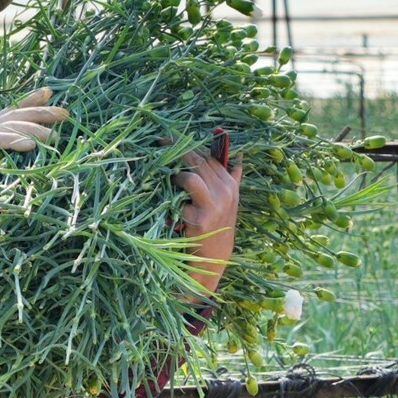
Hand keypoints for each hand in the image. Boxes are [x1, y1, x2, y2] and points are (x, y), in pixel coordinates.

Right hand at [0, 88, 65, 210]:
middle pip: (19, 114)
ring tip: (55, 135)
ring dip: (36, 129)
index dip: (31, 100)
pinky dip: (17, 141)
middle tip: (65, 111)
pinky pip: (0, 140)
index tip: (49, 93)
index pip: (13, 110)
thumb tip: (11, 159)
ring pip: (14, 126)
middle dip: (43, 112)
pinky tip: (32, 145)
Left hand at [179, 139, 240, 299]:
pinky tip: (170, 204)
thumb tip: (238, 158)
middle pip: (198, 161)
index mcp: (230, 184)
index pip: (208, 156)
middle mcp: (226, 191)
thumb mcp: (229, 202)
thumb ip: (232, 179)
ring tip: (167, 178)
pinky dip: (173, 200)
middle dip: (176, 151)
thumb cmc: (217, 227)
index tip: (168, 139)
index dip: (187, 146)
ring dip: (176, 175)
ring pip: (191, 175)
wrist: (214, 258)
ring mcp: (215, 204)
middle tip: (158, 145)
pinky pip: (182, 199)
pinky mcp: (201, 218)